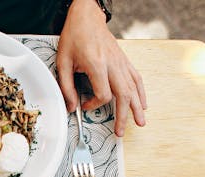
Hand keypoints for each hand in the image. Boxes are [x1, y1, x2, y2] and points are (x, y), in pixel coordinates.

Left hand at [57, 0, 146, 135]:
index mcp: (97, 65)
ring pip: (133, 88)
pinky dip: (140, 93)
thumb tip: (71, 106)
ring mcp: (121, 62)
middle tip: (120, 131)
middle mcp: (113, 64)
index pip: (103, 94)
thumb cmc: (74, 38)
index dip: (94, 105)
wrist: (86, 18)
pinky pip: (136, 78)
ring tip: (140, 123)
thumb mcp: (63, 63)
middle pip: (123, 95)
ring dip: (136, 107)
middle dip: (123, 116)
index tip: (84, 106)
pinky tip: (142, 104)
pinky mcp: (124, 60)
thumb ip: (66, 87)